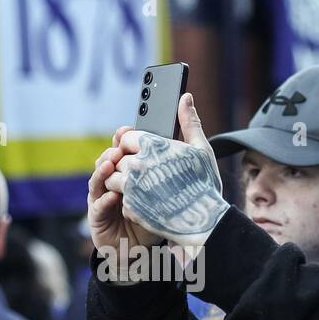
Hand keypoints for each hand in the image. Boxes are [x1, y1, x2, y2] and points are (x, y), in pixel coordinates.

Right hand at [88, 126, 164, 258]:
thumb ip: (174, 159)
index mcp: (127, 173)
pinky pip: (97, 205)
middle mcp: (112, 183)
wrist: (144, 251)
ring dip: (103, 170)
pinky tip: (114, 195)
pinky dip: (104, 199)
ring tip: (112, 164)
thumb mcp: (168, 189)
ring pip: (98, 179)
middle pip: (106, 161)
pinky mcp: (97, 217)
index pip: (121, 150)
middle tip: (120, 148)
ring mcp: (102, 198)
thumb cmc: (156, 218)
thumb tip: (184, 117)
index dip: (121, 138)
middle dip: (111, 152)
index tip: (127, 130)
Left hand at [103, 93, 227, 255]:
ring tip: (142, 188)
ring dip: (123, 183)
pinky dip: (130, 202)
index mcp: (153, 146)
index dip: (133, 146)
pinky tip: (146, 204)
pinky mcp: (130, 207)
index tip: (141, 153)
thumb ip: (189, 122)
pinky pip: (120, 199)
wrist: (204, 222)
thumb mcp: (201, 149)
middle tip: (145, 174)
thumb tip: (185, 97)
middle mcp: (138, 164)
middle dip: (128, 165)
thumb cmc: (205, 185)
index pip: (127, 138)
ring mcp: (132, 187)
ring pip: (113, 179)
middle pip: (118, 159)